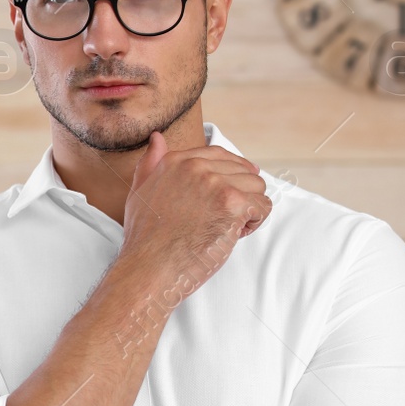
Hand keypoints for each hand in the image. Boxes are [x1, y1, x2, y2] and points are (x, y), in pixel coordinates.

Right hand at [118, 131, 270, 299]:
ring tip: (227, 227)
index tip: (232, 191)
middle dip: (239, 195)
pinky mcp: (233, 204)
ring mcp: (216, 184)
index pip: (219, 154)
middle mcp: (197, 167)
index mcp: (176, 161)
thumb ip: (151, 163)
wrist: (150, 267)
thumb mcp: (140, 192)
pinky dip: (254, 224)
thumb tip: (158, 138)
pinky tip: (233, 234)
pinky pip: (264, 207)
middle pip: (243, 171)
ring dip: (249, 209)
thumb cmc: (145, 237)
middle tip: (221, 219)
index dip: (231, 174)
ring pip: (257, 188)